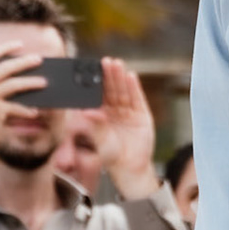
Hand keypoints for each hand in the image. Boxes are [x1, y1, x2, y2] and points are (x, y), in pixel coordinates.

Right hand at [0, 50, 46, 159]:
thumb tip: (15, 68)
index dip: (4, 47)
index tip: (20, 44)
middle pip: (6, 67)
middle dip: (24, 62)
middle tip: (39, 59)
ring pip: (13, 84)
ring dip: (31, 82)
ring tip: (44, 82)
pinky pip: (15, 107)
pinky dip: (26, 110)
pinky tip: (35, 111)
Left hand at [79, 59, 158, 200]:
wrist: (131, 168)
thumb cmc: (111, 157)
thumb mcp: (101, 141)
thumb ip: (96, 126)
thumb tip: (87, 112)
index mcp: (100, 115)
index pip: (97, 96)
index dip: (95, 84)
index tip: (90, 71)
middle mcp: (113, 111)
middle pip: (110, 90)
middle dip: (108, 76)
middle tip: (105, 61)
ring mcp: (128, 112)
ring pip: (123, 91)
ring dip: (120, 78)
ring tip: (117, 64)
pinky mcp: (141, 115)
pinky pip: (137, 98)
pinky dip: (134, 87)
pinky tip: (131, 76)